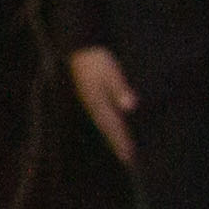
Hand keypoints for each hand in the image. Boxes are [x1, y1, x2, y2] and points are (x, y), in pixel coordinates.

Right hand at [71, 44, 139, 165]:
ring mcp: (89, 101)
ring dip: (112, 138)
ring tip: (120, 150)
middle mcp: (91, 104)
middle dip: (117, 144)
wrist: (78, 47)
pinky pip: (101, 117)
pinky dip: (108, 127)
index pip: (112, 126)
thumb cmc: (96, 58)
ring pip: (103, 124)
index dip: (121, 141)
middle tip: (127, 161)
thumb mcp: (110, 70)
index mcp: (96, 101)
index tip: (129, 157)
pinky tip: (112, 129)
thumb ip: (119, 87)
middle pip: (106, 129)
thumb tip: (130, 106)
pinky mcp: (89, 97)